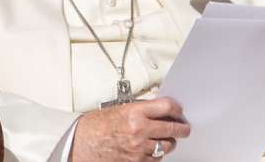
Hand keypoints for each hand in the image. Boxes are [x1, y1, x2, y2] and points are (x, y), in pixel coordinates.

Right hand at [71, 97, 190, 161]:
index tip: (178, 111)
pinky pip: (155, 159)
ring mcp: (138, 149)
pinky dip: (157, 154)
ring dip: (169, 142)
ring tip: (168, 139)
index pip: (167, 107)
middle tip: (184, 127)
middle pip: (172, 128)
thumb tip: (157, 108)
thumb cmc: (94, 127)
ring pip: (166, 146)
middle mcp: (139, 131)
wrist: (80, 144)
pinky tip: (154, 149)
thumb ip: (140, 109)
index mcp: (134, 113)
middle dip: (181, 128)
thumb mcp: (118, 109)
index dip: (176, 109)